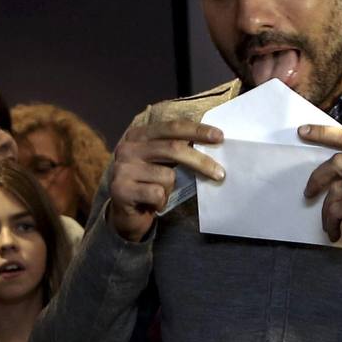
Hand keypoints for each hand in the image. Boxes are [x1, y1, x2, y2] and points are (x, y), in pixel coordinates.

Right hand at [109, 119, 223, 241]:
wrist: (124, 214)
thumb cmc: (149, 184)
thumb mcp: (161, 162)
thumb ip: (177, 150)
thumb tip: (212, 143)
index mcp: (139, 135)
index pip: (172, 127)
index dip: (197, 130)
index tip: (220, 137)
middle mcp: (128, 148)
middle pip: (173, 149)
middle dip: (201, 161)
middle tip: (220, 173)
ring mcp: (122, 168)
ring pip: (167, 176)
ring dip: (171, 189)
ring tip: (161, 194)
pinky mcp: (121, 189)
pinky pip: (157, 193)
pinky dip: (161, 202)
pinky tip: (151, 204)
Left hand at [299, 124, 341, 294]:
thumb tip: (327, 165)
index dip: (324, 133)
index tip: (303, 131)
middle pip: (339, 161)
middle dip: (318, 177)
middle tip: (309, 191)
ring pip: (336, 188)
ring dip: (326, 209)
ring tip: (330, 222)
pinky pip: (337, 208)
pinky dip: (331, 222)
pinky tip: (335, 232)